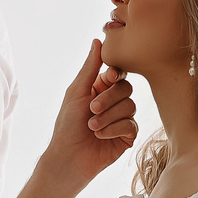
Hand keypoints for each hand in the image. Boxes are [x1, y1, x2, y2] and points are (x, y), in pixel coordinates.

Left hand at [43, 41, 136, 190]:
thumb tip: (98, 40)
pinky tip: (100, 136)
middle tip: (91, 109)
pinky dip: (113, 129)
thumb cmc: (67, 124)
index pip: (118, 73)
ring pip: (130, 106)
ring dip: (108, 117)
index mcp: (100, 89)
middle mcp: (113, 102)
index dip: (115, 76)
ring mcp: (122, 119)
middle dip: (108, 99)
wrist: (68, 157)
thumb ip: (90, 67)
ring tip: (92, 126)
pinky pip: (131, 125)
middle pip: (126, 89)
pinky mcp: (128, 136)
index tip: (108, 78)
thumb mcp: (76, 92)